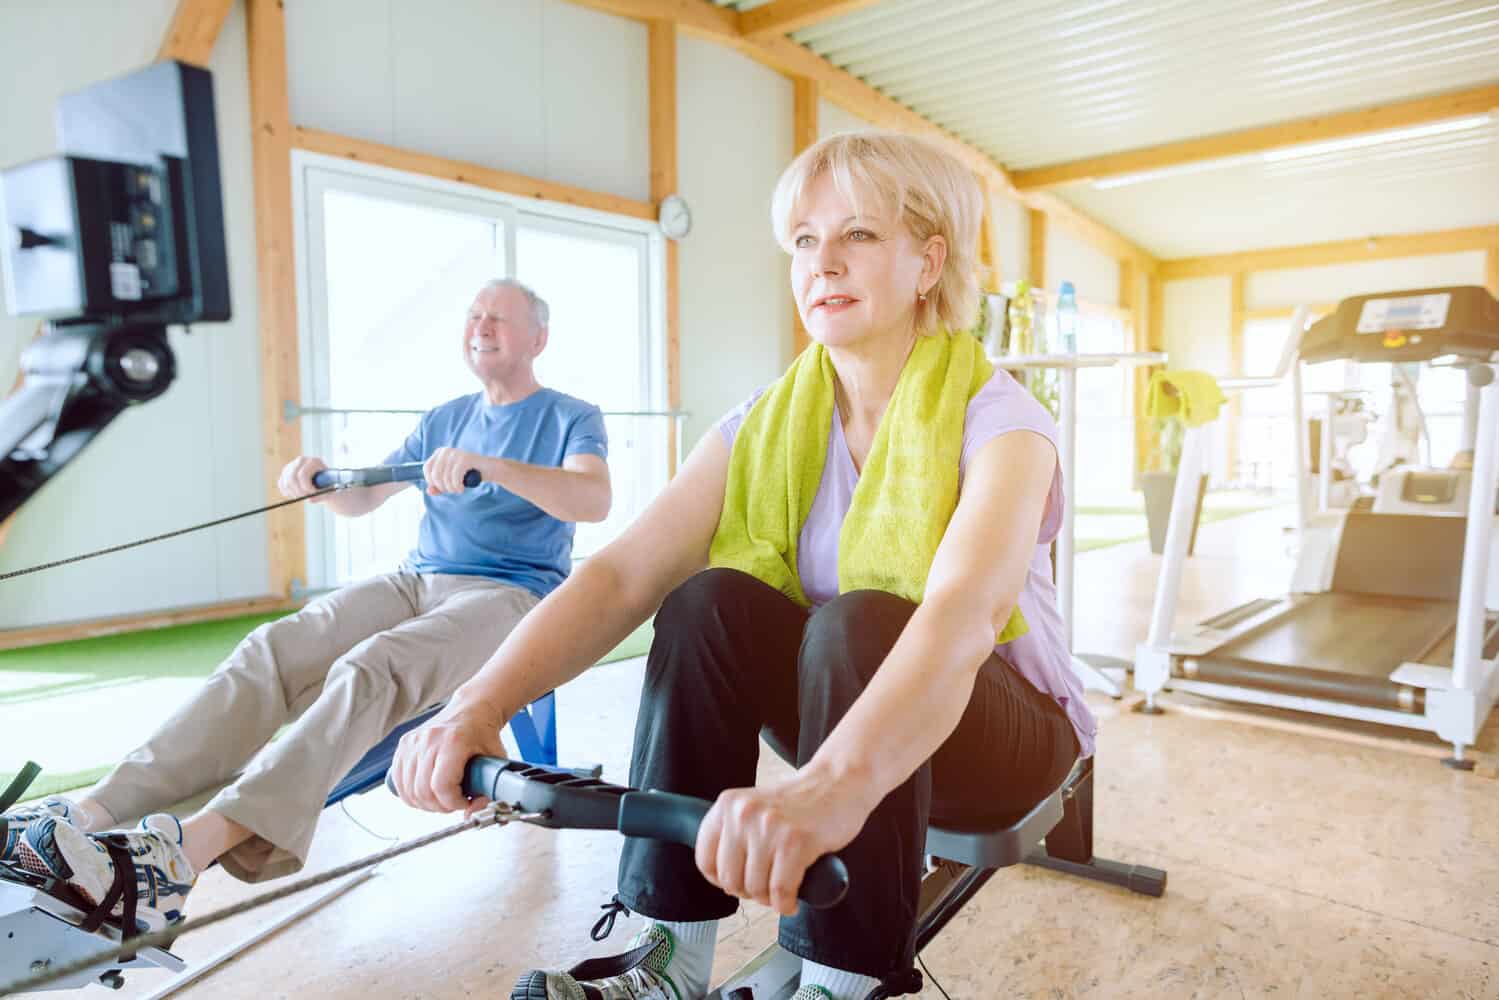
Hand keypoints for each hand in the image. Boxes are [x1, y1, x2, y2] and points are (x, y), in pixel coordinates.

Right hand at [278, 455, 328, 502]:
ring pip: (286, 483)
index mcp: (314, 461)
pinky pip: (282, 485)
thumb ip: (320, 496)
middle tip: (305, 498)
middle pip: (291, 477)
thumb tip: (310, 499)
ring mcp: (291, 465)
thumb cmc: (326, 488)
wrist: (322, 484)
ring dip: (294, 493)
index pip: (303, 474)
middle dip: (298, 491)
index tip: (313, 494)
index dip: (306, 487)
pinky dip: (288, 493)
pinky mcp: (285, 473)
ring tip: (305, 496)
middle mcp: (301, 460)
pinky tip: (298, 494)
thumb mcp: (328, 492)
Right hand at [389, 697, 507, 814]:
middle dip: (440, 806)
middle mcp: (429, 739)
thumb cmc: (483, 733)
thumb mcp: (496, 760)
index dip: (453, 803)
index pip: (442, 786)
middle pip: (423, 791)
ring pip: (409, 790)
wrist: (471, 709)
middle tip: (454, 803)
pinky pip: (399, 781)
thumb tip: (470, 814)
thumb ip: (488, 789)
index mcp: (453, 741)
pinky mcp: (404, 744)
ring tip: (442, 798)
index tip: (464, 802)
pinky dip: (411, 793)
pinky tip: (427, 792)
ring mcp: (413, 741)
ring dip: (425, 803)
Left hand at [424, 447, 487, 494]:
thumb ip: (438, 487)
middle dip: (443, 487)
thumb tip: (429, 491)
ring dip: (451, 488)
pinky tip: (462, 488)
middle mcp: (446, 451)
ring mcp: (456, 453)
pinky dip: (457, 486)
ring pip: (444, 477)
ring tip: (458, 489)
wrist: (490, 469)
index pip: (426, 468)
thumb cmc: (469, 475)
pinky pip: (455, 477)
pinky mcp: (465, 458)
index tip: (442, 487)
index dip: (432, 481)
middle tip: (452, 490)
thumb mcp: (450, 481)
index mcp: (440, 452)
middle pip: (435, 474)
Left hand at [695, 769, 869, 915]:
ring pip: (756, 889)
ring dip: (770, 899)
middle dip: (748, 892)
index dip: (720, 880)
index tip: (737, 881)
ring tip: (782, 889)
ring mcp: (770, 828)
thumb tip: (721, 879)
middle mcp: (744, 814)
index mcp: (728, 805)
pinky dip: (786, 904)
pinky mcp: (796, 842)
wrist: (838, 782)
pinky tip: (792, 900)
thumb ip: (734, 835)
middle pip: (729, 880)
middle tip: (766, 886)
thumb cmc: (799, 802)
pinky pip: (781, 891)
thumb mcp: (754, 808)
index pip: (705, 859)